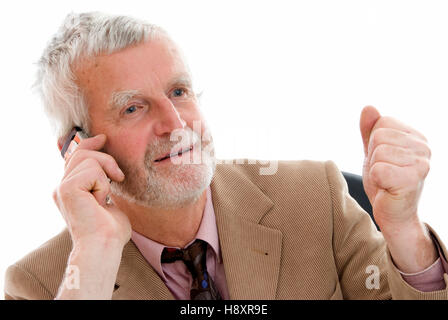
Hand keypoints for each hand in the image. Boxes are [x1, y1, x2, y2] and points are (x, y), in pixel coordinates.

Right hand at [53, 134, 130, 247]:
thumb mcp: (109, 202)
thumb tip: (111, 172)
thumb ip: (104, 186)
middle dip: (106, 158)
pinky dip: (104, 185)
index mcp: (70, 190)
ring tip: (106, 196)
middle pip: (81, 153)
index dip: (89, 144)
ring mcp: (62, 187)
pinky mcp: (67, 188)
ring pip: (89, 159)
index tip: (104, 138)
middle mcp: (62, 187)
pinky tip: (100, 201)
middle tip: (119, 176)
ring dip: (106, 175)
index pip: (75, 157)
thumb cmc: (110, 232)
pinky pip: (93, 171)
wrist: (104, 245)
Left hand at [359, 106, 430, 229]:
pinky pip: (378, 170)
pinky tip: (387, 188)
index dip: (374, 143)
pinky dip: (376, 180)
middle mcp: (424, 147)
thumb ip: (370, 130)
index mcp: (416, 137)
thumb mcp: (374, 152)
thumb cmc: (385, 182)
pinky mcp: (412, 179)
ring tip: (387, 180)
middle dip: (373, 156)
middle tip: (384, 173)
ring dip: (375, 169)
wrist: (393, 214)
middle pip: (379, 137)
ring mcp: (421, 163)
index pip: (382, 123)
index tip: (384, 160)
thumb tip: (368, 107)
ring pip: (378, 153)